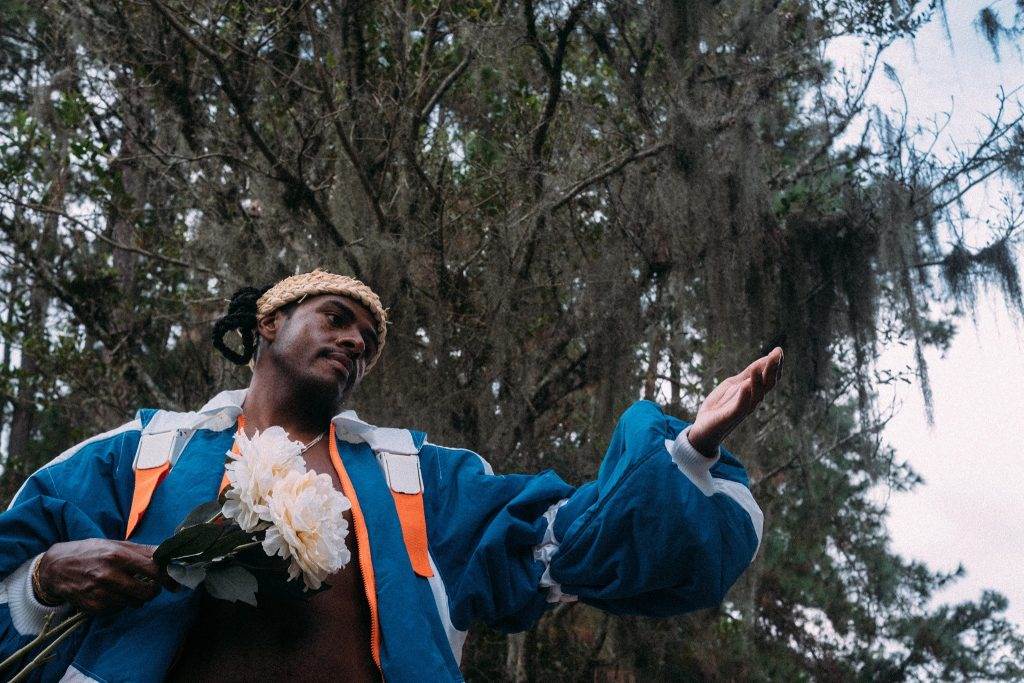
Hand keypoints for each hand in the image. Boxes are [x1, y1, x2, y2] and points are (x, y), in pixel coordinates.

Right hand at [36, 539, 178, 613]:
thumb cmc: (91, 552)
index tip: (175, 583)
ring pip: (134, 603)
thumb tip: (169, 552)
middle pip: (147, 592)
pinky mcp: (93, 607)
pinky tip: (112, 593)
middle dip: (153, 591)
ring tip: (126, 586)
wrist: (56, 567)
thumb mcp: (116, 544)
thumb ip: (144, 550)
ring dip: (136, 597)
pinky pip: (118, 610)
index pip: (153, 570)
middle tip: (150, 586)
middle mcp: (109, 575)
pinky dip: (120, 603)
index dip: (168, 578)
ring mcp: (100, 593)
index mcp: (118, 555)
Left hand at [687, 346, 783, 456]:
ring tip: (761, 365)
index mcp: (754, 392)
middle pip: (767, 384)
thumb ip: (748, 374)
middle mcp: (752, 400)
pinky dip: (744, 396)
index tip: (779, 350)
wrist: (703, 428)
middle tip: (777, 354)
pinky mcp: (731, 416)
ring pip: (756, 394)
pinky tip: (746, 385)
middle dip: (772, 369)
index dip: (775, 365)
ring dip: (759, 380)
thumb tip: (766, 359)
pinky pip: (740, 406)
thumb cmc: (720, 405)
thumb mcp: (734, 384)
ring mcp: (743, 409)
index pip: (769, 378)